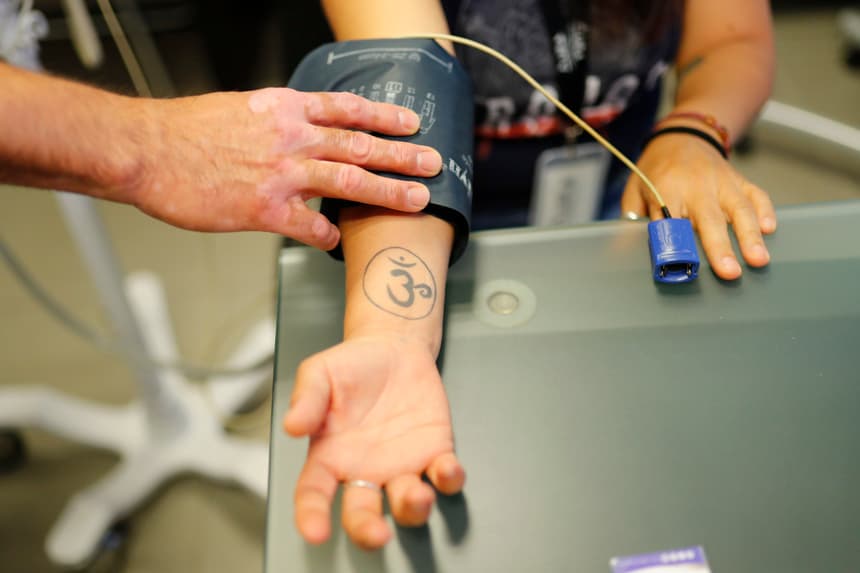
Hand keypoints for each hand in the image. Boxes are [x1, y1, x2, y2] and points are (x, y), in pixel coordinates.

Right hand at [129, 88, 441, 248]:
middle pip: (360, 145)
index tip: (411, 122)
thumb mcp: (240, 109)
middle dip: (402, 155)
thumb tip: (302, 131)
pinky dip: (327, 236)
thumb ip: (278, 121)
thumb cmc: (186, 132)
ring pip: (349, 181)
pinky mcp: (265, 209)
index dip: (385, 115)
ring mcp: (282, 173)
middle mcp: (291, 138)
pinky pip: (310, 226)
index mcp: (285, 109)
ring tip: (417, 200)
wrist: (148, 151)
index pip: (348, 109)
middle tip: (432, 163)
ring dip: (387, 192)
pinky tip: (337, 242)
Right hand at [283, 335, 464, 549]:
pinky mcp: (434, 452)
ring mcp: (401, 465)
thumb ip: (306, 399)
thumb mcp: (318, 373)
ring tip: (417, 496)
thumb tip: (292, 426)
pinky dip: (449, 478)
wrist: (393, 349)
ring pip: (407, 503)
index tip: (315, 532)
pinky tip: (447, 471)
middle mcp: (365, 470)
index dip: (311, 516)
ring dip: (414, 507)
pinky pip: (444, 475)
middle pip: (363, 513)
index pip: (314, 494)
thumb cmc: (352, 366)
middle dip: (368, 529)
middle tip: (376, 534)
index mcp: (330, 457)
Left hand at [621, 134, 776, 279]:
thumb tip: (630, 251)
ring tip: (758, 259)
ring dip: (750, 235)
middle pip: (710, 219)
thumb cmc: (655, 170)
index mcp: (666, 188)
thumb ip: (635, 219)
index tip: (681, 263)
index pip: (671, 220)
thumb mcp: (635, 190)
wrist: (680, 136)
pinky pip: (756, 194)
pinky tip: (769, 229)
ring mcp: (722, 181)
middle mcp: (697, 184)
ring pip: (739, 208)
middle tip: (730, 272)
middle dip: (720, 247)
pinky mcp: (739, 180)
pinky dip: (765, 211)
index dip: (676, 241)